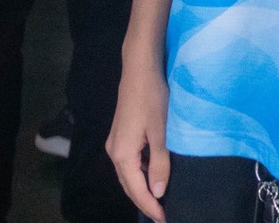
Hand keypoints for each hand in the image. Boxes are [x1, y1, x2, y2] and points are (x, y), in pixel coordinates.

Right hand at [108, 55, 171, 220]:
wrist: (140, 70)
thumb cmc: (153, 98)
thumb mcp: (161, 132)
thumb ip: (160, 163)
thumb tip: (159, 191)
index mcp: (122, 154)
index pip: (136, 189)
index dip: (150, 205)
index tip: (164, 218)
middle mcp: (114, 151)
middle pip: (128, 184)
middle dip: (144, 201)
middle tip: (161, 214)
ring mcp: (115, 142)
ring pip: (127, 173)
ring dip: (141, 187)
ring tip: (158, 199)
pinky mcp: (121, 133)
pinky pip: (129, 162)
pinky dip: (140, 172)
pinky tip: (152, 174)